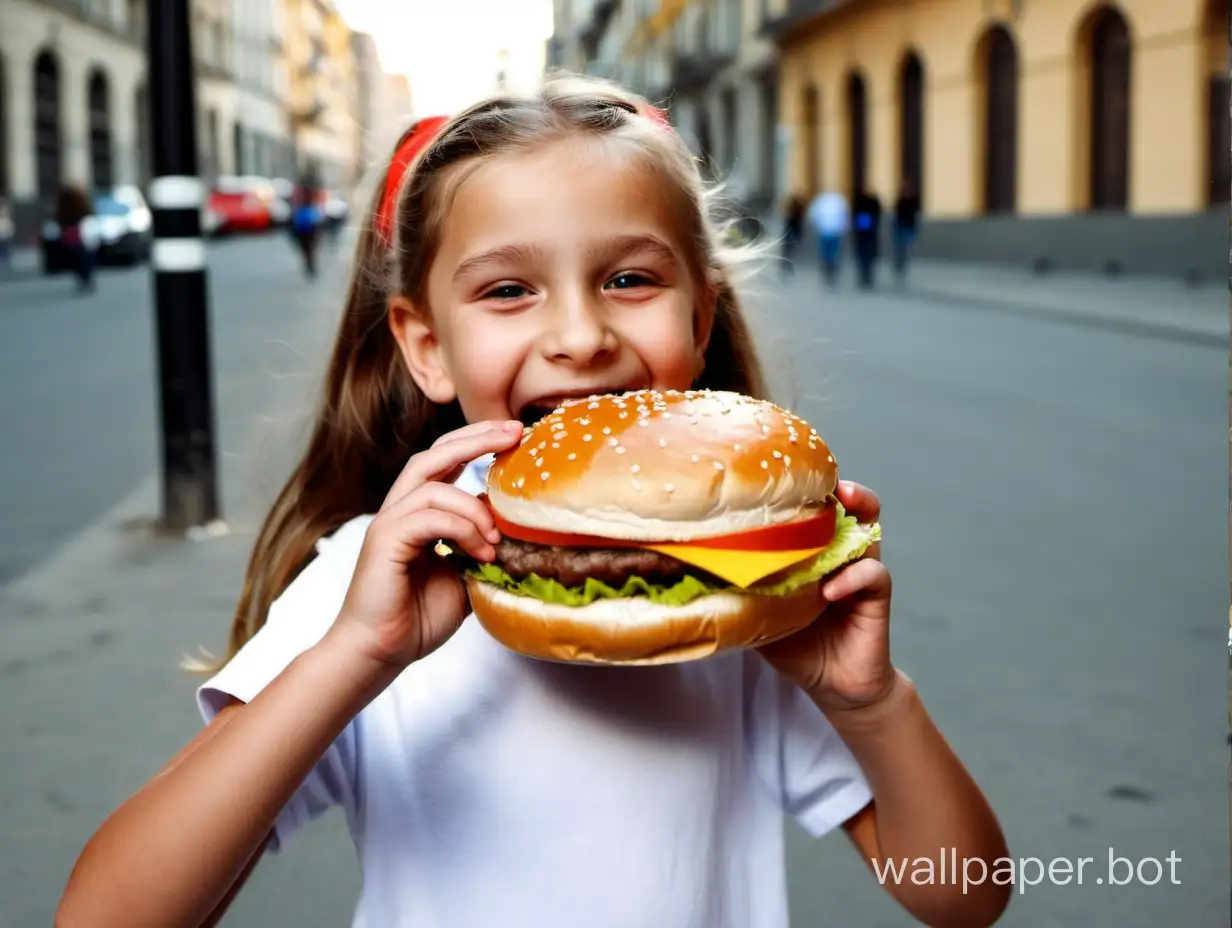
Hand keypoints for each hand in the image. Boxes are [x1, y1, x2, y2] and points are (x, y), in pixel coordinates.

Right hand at [330, 419, 522, 671]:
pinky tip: (479, 551)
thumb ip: (483, 546)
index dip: (478, 442)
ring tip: (495, 540)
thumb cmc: (418, 617)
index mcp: (419, 512)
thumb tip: (518, 528)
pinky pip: (428, 517)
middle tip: (514, 433)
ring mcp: (390, 523)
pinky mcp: (385, 540)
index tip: (515, 434)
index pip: (446, 460)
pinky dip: (461, 528)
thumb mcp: (465, 575)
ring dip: (475, 509)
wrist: (380, 652)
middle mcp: (401, 509)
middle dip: (477, 439)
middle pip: (435, 454)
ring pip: (435, 486)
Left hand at [757, 481, 895, 712]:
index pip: (812, 509)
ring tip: (842, 506)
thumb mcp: (758, 615)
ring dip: (859, 511)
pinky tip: (830, 591)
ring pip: (870, 528)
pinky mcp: (875, 597)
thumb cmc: (794, 645)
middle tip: (827, 481)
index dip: (804, 489)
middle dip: (839, 486)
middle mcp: (838, 553)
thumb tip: (692, 576)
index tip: (786, 474)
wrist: (832, 685)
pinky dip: (853, 577)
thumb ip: (737, 592)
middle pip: (848, 505)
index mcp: (811, 551)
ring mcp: (859, 571)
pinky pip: (873, 575)